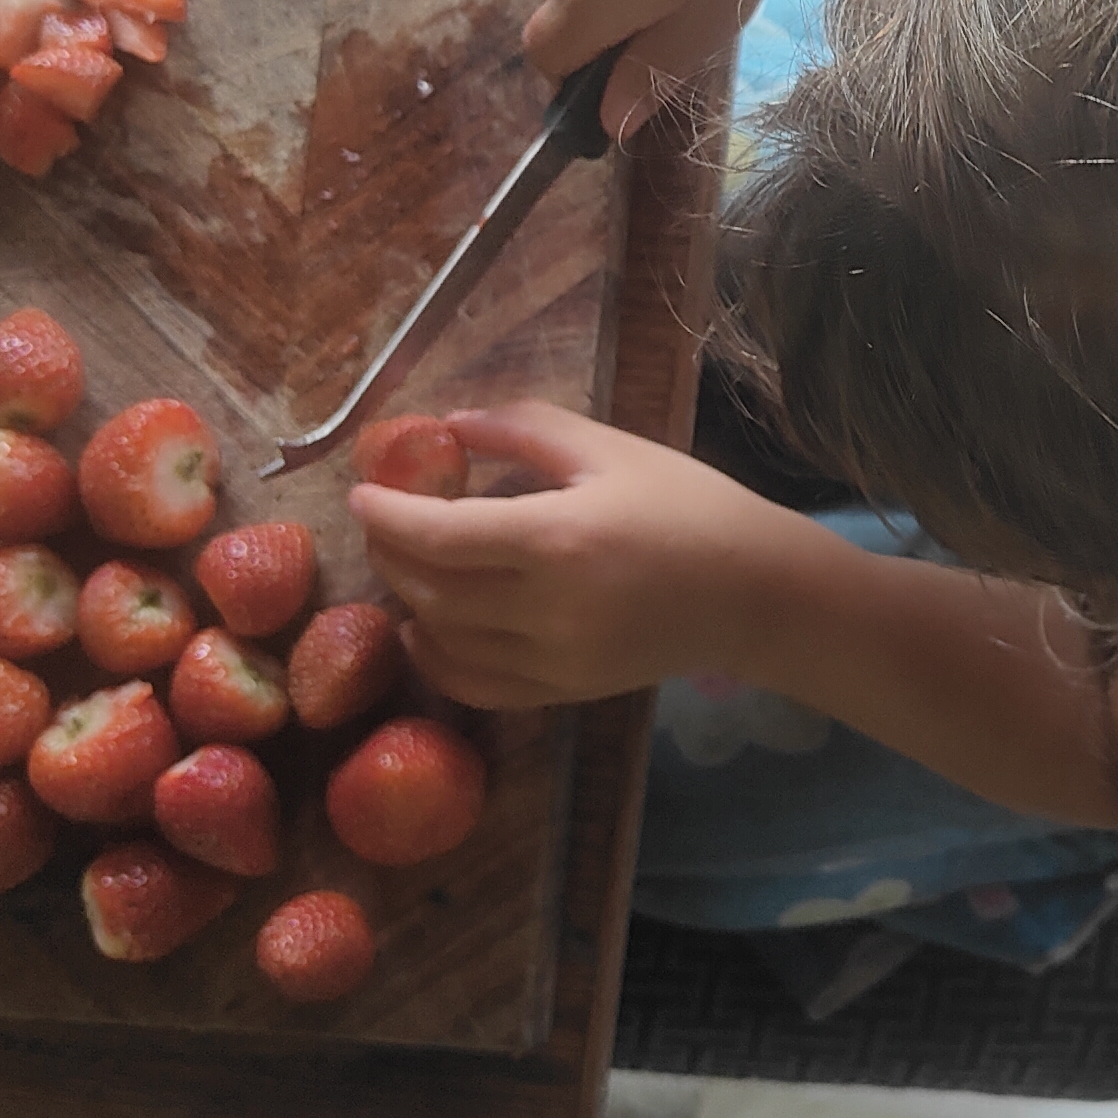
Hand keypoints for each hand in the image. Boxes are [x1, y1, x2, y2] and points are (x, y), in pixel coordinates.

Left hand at [345, 401, 851, 708]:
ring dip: (409, 602)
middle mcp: (548, 609)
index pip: (440, 535)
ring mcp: (555, 660)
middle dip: (390, 554)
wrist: (756, 593)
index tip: (361, 492)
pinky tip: (426, 631)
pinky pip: (478, 684)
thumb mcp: (612, 449)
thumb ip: (526, 431)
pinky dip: (439, 660)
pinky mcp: (565, 692)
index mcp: (559, 539)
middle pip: (431, 590)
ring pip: (446, 641)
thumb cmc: (690, 506)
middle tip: (380, 521)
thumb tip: (450, 425)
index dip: (387, 515)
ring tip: (402, 566)